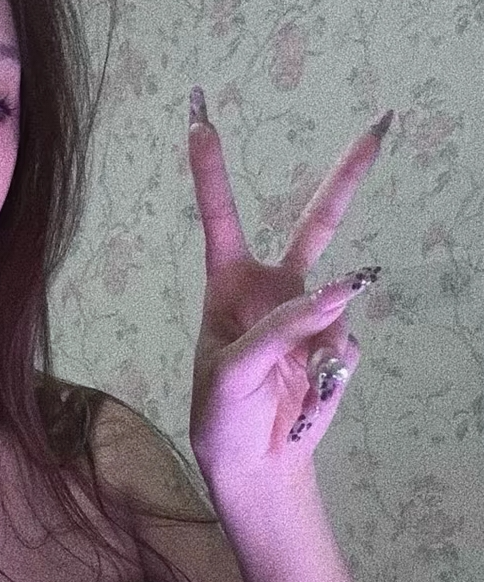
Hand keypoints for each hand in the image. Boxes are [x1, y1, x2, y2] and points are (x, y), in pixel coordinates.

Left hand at [185, 87, 392, 485]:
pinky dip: (333, 367)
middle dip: (348, 176)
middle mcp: (274, 290)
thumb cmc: (222, 415)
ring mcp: (311, 314)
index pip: (221, 218)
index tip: (200, 119)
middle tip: (380, 124)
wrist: (256, 462)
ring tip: (293, 383)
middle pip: (317, 223)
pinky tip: (312, 388)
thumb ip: (282, 328)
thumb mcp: (233, 372)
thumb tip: (344, 288)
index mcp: (229, 287)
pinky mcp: (338, 342)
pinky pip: (349, 341)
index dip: (210, 170)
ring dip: (321, 342)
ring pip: (341, 297)